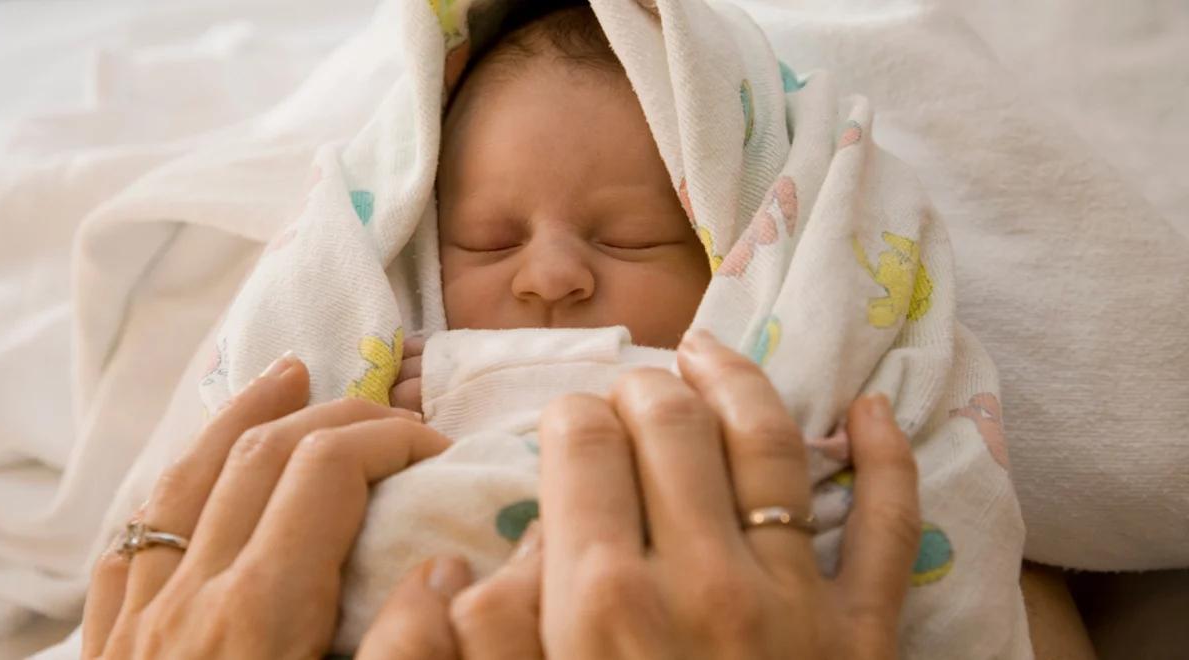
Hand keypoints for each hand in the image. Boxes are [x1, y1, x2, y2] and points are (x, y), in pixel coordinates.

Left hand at [82, 352, 449, 658]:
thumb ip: (405, 649)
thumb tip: (444, 570)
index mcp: (264, 612)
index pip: (329, 472)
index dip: (390, 440)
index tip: (438, 451)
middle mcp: (192, 596)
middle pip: (262, 457)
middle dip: (337, 416)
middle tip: (393, 418)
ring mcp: (140, 618)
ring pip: (184, 481)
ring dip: (243, 418)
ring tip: (286, 377)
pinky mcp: (109, 647)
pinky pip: (131, 541)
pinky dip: (175, 490)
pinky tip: (194, 478)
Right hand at [360, 330, 920, 658]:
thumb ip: (474, 644)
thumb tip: (456, 566)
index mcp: (602, 602)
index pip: (584, 445)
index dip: (572, 416)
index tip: (570, 422)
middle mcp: (703, 581)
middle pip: (671, 424)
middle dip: (642, 385)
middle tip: (631, 385)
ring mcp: (794, 603)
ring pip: (771, 445)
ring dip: (739, 383)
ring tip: (710, 353)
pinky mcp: (865, 636)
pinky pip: (889, 529)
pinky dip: (889, 462)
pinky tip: (875, 411)